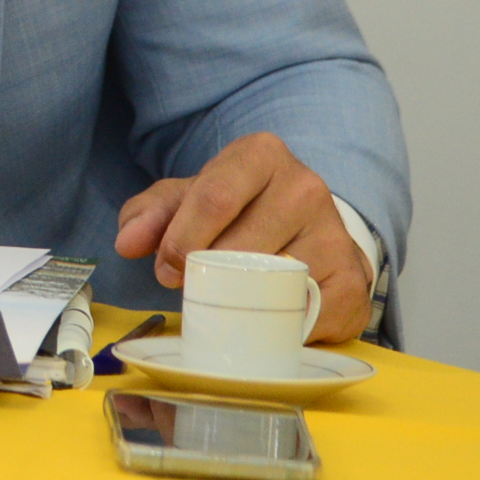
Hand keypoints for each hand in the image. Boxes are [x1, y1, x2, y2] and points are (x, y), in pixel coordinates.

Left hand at [113, 131, 370, 344]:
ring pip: (272, 281)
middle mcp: (305, 186)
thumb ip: (151, 214)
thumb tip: (128, 242)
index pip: (215, 197)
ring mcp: (334, 233)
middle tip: (192, 289)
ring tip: (225, 304)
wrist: (310, 231)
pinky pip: (305, 314)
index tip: (166, 267)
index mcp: (261, 155)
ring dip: (238, 303)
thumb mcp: (191, 199)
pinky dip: (276, 324)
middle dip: (204, 275)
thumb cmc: (242, 211)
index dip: (181, 239)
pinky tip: (263, 317)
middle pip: (239, 245)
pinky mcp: (351, 280)